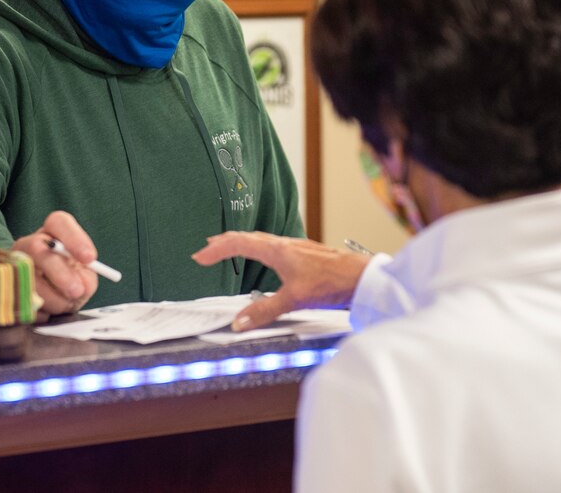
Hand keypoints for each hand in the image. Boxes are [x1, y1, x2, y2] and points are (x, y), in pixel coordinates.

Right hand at [13, 211, 99, 315]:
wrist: (43, 295)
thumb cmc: (67, 279)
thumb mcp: (82, 275)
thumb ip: (86, 278)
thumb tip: (81, 287)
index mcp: (52, 233)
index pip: (58, 222)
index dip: (74, 238)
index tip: (89, 258)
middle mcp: (28, 243)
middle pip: (36, 248)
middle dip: (59, 273)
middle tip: (77, 291)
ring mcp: (11, 263)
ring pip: (26, 277)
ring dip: (51, 297)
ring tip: (65, 304)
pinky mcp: (2, 286)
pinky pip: (18, 300)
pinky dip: (38, 310)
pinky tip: (48, 310)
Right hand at [192, 231, 370, 331]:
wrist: (360, 276)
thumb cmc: (331, 282)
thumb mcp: (294, 299)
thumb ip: (264, 311)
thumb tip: (238, 322)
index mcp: (277, 250)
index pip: (238, 244)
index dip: (217, 250)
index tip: (200, 257)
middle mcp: (284, 245)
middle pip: (247, 238)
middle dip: (225, 242)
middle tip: (208, 249)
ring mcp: (295, 248)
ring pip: (261, 240)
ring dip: (241, 243)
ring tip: (229, 248)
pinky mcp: (304, 254)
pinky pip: (273, 245)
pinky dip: (258, 248)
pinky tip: (265, 257)